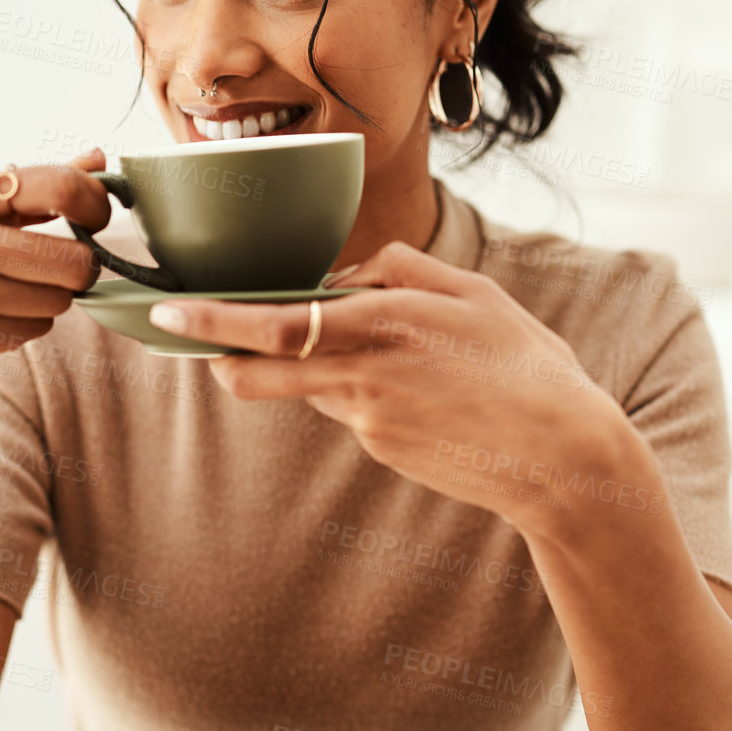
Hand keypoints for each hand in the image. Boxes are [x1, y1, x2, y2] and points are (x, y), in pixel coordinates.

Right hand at [0, 152, 111, 422]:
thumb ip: (24, 188)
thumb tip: (97, 161)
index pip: (58, 187)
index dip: (94, 205)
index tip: (95, 219)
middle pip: (73, 261)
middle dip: (76, 270)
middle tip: (52, 271)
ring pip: (57, 302)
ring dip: (43, 303)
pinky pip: (30, 333)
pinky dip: (18, 329)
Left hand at [148, 240, 625, 535]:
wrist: (562, 461)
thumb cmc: (527, 367)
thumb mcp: (474, 293)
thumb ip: (402, 270)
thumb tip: (348, 272)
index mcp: (387, 323)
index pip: (277, 321)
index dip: (215, 322)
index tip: (169, 312)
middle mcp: (365, 375)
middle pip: (261, 369)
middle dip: (215, 353)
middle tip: (180, 332)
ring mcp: (369, 420)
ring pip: (308, 384)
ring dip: (305, 365)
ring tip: (375, 353)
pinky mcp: (380, 447)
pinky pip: (349, 407)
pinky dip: (360, 389)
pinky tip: (420, 391)